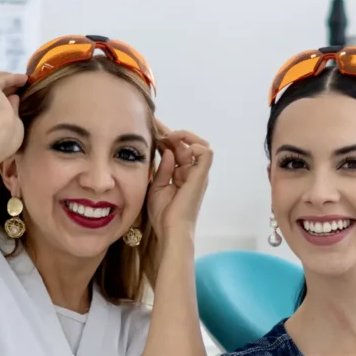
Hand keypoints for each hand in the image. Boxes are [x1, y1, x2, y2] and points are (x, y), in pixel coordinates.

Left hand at [147, 122, 212, 244]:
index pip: (176, 150)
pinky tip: (175, 145)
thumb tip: (168, 150)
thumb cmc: (163, 214)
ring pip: (198, 144)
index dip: (164, 138)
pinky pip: (205, 152)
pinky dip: (193, 144)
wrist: (171, 229)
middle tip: (154, 126)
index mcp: (181, 176)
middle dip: (170, 133)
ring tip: (166, 136)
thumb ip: (162, 168)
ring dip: (182, 137)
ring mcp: (198, 174)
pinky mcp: (202, 176)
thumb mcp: (156, 186)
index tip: (150, 129)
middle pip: (185, 145)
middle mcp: (192, 173)